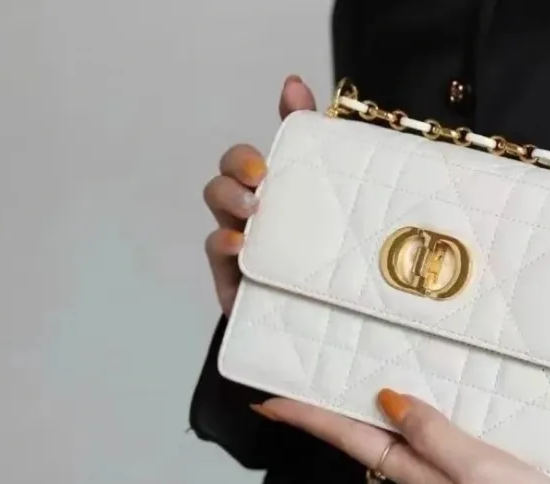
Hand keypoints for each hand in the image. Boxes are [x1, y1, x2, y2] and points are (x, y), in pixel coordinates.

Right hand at [202, 76, 315, 314]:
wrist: (329, 335)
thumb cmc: (326, 271)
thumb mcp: (334, 210)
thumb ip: (320, 149)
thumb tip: (295, 83)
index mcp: (274, 199)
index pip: (251, 159)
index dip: (254, 141)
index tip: (276, 130)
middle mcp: (251, 218)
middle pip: (227, 176)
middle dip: (238, 165)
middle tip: (261, 176)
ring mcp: (239, 248)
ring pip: (218, 206)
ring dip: (230, 197)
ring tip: (253, 209)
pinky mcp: (233, 281)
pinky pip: (216, 252)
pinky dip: (223, 242)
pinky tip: (239, 243)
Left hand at [251, 390, 549, 483]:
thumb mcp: (475, 471)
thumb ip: (432, 435)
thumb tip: (383, 399)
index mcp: (421, 477)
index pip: (353, 440)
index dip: (311, 419)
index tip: (267, 398)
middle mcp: (431, 479)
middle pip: (369, 439)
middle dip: (332, 411)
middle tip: (302, 377)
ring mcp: (460, 480)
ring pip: (403, 439)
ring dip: (373, 412)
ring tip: (350, 379)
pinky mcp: (489, 477)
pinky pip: (440, 439)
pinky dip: (422, 417)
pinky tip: (430, 403)